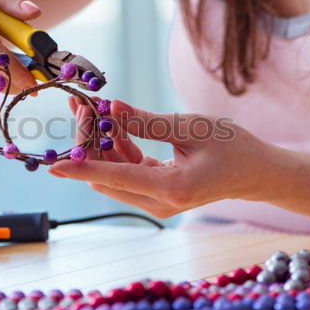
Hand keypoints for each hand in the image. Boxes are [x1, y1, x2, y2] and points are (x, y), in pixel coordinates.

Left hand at [49, 99, 280, 217]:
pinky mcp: (158, 193)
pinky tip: (116, 123)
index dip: (80, 169)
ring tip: (94, 108)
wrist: (257, 172)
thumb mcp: (192, 127)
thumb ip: (148, 121)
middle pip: (108, 176)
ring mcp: (158, 201)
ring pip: (115, 173)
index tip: (52, 167)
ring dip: (103, 143)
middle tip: (82, 107)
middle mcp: (160, 201)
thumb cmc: (233, 147)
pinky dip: (119, 148)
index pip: (114, 178)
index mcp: (170, 188)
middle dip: (90, 143)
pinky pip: (128, 171)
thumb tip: (111, 108)